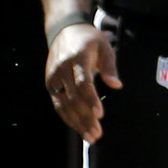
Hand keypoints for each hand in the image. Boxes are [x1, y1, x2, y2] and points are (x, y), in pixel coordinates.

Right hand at [46, 20, 119, 141]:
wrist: (64, 31)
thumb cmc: (89, 40)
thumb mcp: (104, 47)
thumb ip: (110, 67)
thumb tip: (117, 85)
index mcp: (77, 58)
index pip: (83, 82)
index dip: (91, 100)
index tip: (100, 114)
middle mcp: (62, 69)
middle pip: (73, 98)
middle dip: (85, 118)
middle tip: (97, 133)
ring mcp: (54, 77)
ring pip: (63, 105)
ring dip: (76, 123)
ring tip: (90, 137)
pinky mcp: (50, 84)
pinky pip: (58, 104)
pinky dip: (68, 118)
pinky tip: (79, 128)